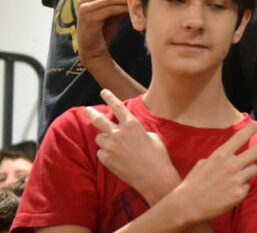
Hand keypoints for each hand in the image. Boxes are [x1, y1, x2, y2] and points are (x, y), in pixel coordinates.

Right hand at [75, 0, 130, 64]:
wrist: (93, 50)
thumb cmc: (104, 32)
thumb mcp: (114, 15)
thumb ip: (121, 5)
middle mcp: (84, 1)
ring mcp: (85, 8)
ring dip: (126, 0)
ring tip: (139, 2)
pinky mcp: (88, 17)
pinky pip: (110, 10)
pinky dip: (122, 9)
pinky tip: (132, 11)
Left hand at [85, 89, 179, 205]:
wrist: (153, 176)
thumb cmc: (158, 155)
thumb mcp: (152, 136)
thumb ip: (139, 131)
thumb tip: (132, 132)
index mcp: (132, 124)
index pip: (117, 107)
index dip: (110, 97)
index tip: (104, 91)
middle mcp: (118, 133)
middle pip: (98, 120)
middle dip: (91, 113)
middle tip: (87, 110)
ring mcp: (110, 147)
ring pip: (99, 138)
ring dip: (105, 139)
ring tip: (115, 146)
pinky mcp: (105, 160)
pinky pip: (101, 152)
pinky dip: (106, 153)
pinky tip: (117, 158)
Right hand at [170, 121, 256, 223]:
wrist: (186, 206)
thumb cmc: (192, 184)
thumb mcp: (203, 164)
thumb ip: (218, 158)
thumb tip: (229, 155)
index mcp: (220, 155)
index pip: (239, 137)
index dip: (251, 129)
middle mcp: (231, 165)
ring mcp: (236, 179)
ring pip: (254, 170)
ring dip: (248, 173)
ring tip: (233, 181)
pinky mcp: (239, 193)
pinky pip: (248, 187)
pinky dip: (242, 190)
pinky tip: (229, 194)